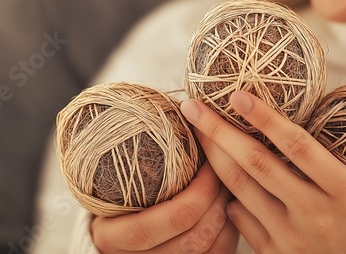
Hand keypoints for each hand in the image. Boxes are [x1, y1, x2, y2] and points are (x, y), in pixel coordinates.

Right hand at [91, 164, 239, 252]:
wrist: (111, 228)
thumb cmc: (114, 187)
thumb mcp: (113, 173)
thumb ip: (134, 152)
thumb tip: (180, 106)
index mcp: (110, 235)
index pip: (152, 225)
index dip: (190, 197)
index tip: (210, 165)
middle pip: (188, 241)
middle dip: (216, 204)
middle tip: (230, 171)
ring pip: (206, 252)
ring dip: (227, 218)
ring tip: (236, 185)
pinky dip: (230, 234)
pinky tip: (233, 208)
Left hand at [180, 91, 345, 253]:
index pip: (300, 148)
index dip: (267, 119)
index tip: (240, 94)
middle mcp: (315, 216)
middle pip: (256, 165)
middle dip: (219, 131)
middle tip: (192, 103)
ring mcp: (289, 238)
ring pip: (239, 188)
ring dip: (213, 155)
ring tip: (195, 124)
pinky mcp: (273, 253)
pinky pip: (238, 216)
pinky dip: (223, 191)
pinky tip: (211, 165)